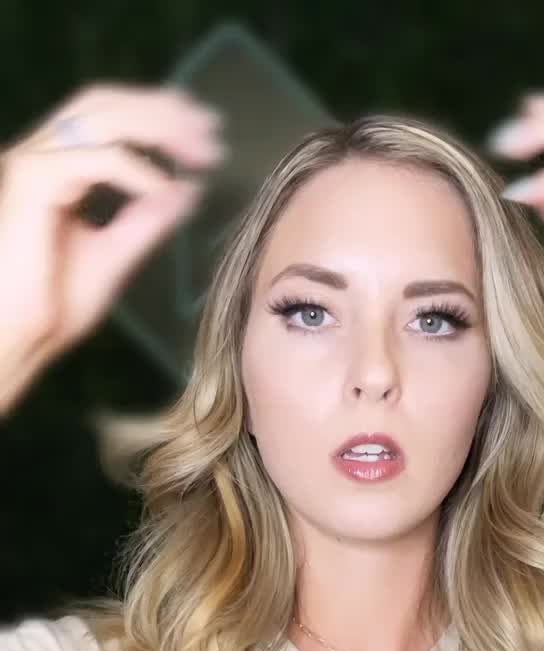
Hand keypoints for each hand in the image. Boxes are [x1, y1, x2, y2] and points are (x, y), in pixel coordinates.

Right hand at [0, 82, 224, 409]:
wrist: (14, 342)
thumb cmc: (48, 310)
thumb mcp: (113, 258)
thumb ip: (145, 222)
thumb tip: (186, 190)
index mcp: (56, 169)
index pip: (108, 118)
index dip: (158, 114)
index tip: (205, 133)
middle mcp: (41, 156)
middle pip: (105, 104)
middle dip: (163, 110)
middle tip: (211, 131)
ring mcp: (33, 164)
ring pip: (100, 118)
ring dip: (157, 128)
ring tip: (198, 154)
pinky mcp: (32, 182)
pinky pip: (95, 159)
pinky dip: (136, 171)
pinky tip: (163, 190)